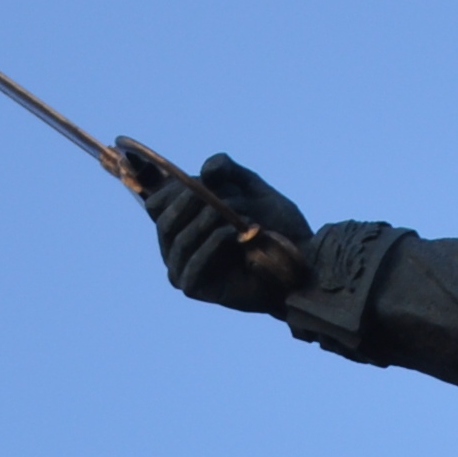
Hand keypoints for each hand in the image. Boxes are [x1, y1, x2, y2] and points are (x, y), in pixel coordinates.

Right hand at [151, 153, 314, 311]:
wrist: (300, 255)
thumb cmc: (273, 221)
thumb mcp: (248, 185)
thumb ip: (225, 169)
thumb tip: (206, 171)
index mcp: (182, 221)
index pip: (157, 203)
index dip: (177, 189)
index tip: (206, 181)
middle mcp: (175, 246)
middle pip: (165, 222)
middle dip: (193, 203)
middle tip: (222, 195)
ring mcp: (183, 269)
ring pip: (179, 241)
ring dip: (208, 222)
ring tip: (237, 214)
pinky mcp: (195, 288)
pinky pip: (192, 264)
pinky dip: (212, 244)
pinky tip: (233, 233)